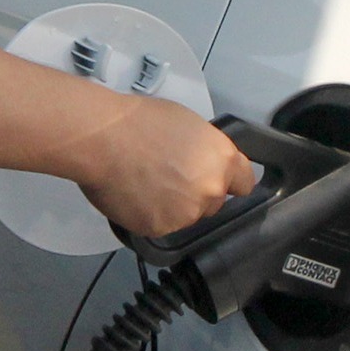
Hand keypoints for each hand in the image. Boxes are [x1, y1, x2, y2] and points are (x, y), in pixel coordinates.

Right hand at [67, 97, 254, 243]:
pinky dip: (149, 215)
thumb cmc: (141, 121)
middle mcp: (211, 190)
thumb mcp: (189, 124)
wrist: (104, 140)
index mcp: (223, 160)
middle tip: (169, 177)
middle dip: (197, 193)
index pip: (245, 183)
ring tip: (146, 185)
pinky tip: (134, 195)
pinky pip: (160, 225)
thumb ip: (205, 150)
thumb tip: (200, 162)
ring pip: (186, 216)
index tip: (218, 180)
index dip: (230, 181)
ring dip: (173, 206)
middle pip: (214, 202)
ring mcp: (186, 213)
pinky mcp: (160, 229)